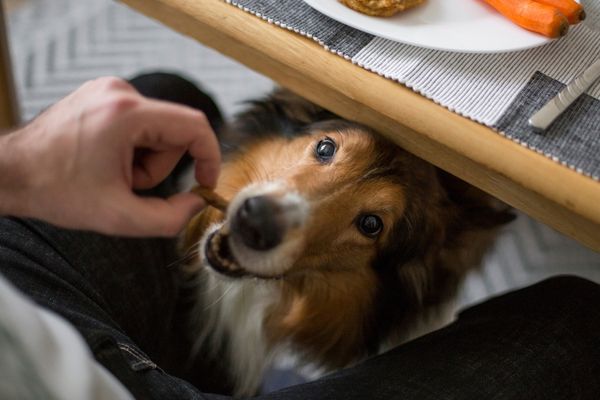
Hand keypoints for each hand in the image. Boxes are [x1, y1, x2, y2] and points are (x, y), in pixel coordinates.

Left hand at [0, 77, 220, 236]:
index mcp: (127, 114)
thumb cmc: (53, 189)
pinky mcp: (102, 96)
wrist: (9, 173)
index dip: (209, 157)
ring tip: (110, 173)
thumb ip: (169, 218)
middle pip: (174, 133)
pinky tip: (104, 160)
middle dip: (158, 166)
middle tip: (127, 184)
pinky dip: (131, 147)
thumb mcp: (118, 217)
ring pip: (157, 130)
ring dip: (143, 159)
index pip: (195, 126)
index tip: (205, 182)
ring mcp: (109, 90)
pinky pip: (139, 124)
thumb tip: (196, 203)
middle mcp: (120, 92)